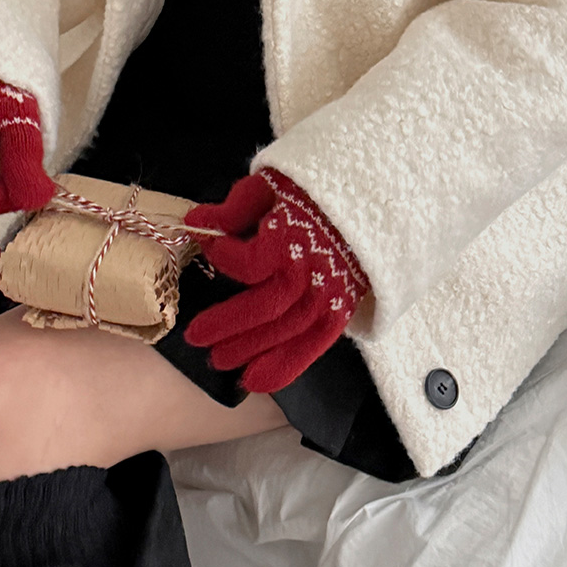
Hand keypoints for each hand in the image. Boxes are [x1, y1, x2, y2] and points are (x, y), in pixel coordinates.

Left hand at [182, 168, 370, 392]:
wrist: (370, 196)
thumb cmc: (312, 190)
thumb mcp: (273, 184)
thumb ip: (236, 207)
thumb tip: (197, 223)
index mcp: (291, 238)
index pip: (249, 261)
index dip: (222, 257)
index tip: (207, 244)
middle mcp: (311, 271)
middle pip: (265, 306)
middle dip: (228, 324)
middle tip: (195, 338)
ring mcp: (329, 293)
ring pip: (289, 330)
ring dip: (253, 350)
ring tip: (220, 363)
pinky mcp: (342, 308)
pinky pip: (316, 343)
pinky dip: (288, 365)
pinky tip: (259, 382)